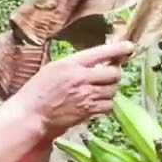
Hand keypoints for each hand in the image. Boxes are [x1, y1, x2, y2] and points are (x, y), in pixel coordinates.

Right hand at [10, 40, 133, 137]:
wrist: (32, 114)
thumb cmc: (38, 90)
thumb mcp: (53, 68)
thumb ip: (74, 64)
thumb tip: (95, 62)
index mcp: (71, 63)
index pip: (101, 52)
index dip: (118, 49)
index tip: (129, 47)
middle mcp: (81, 78)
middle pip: (113, 73)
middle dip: (114, 74)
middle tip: (107, 76)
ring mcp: (86, 95)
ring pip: (113, 90)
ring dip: (109, 90)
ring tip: (98, 90)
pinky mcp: (88, 111)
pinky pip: (108, 106)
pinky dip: (106, 104)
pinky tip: (96, 102)